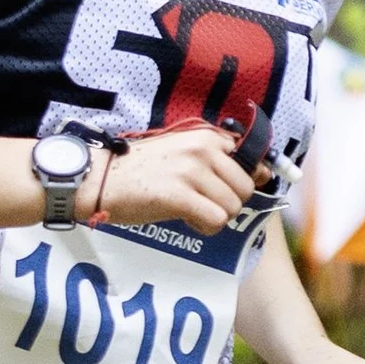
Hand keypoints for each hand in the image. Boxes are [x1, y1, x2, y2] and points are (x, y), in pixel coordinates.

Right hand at [89, 125, 258, 234]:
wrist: (101, 179)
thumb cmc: (142, 169)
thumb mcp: (183, 152)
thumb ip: (218, 159)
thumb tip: (263, 173)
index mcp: (206, 136)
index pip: (250, 161)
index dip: (242, 182)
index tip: (226, 190)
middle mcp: (202, 149)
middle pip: (245, 189)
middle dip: (228, 203)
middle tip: (201, 204)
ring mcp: (191, 172)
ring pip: (232, 207)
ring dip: (214, 217)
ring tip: (189, 210)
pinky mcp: (179, 196)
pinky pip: (215, 220)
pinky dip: (204, 227)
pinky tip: (185, 218)